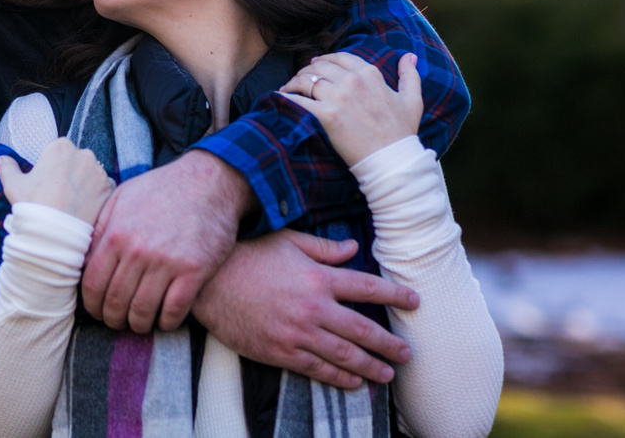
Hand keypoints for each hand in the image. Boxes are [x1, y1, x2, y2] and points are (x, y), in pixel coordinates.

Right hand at [0, 138, 113, 225]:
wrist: (53, 235)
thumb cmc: (32, 207)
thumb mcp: (13, 185)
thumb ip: (7, 168)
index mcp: (60, 146)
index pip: (58, 150)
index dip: (53, 166)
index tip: (48, 182)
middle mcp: (83, 153)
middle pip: (77, 160)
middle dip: (71, 172)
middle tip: (59, 193)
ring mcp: (99, 171)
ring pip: (91, 173)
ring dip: (85, 183)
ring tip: (72, 202)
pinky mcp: (109, 188)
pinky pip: (104, 188)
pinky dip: (97, 195)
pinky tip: (85, 207)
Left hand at [81, 150, 251, 333]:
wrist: (208, 182)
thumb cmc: (162, 189)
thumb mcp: (122, 198)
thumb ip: (101, 228)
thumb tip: (83, 258)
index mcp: (116, 235)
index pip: (93, 285)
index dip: (93, 306)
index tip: (99, 312)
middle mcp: (138, 251)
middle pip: (116, 302)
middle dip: (114, 319)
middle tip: (118, 322)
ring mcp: (167, 263)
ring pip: (143, 311)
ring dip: (139, 325)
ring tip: (140, 324)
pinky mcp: (194, 271)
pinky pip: (174, 310)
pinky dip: (166, 322)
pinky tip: (165, 320)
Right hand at [192, 229, 417, 387]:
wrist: (210, 283)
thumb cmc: (249, 255)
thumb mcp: (288, 242)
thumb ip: (324, 248)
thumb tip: (353, 248)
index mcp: (318, 278)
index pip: (368, 287)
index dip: (395, 294)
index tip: (415, 301)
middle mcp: (314, 308)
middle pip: (363, 329)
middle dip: (388, 344)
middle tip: (406, 354)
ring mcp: (298, 333)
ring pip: (344, 355)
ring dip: (370, 366)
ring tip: (387, 374)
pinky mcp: (281, 351)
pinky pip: (317, 369)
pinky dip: (338, 378)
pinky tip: (353, 382)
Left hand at [280, 52, 422, 166]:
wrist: (391, 160)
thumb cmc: (402, 133)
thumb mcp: (412, 100)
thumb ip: (410, 75)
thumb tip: (409, 56)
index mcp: (371, 74)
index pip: (341, 57)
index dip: (326, 59)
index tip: (316, 64)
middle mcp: (353, 81)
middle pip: (320, 66)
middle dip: (307, 70)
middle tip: (299, 78)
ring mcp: (339, 97)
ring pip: (306, 80)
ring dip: (294, 82)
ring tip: (288, 88)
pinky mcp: (326, 115)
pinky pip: (298, 100)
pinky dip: (286, 97)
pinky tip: (280, 98)